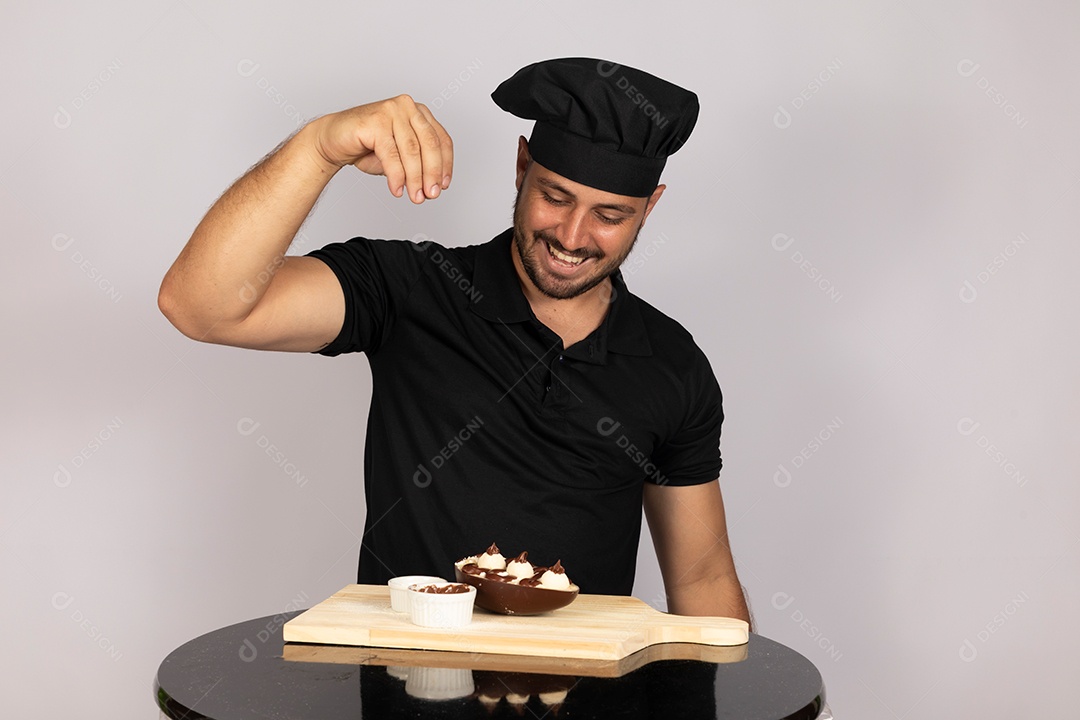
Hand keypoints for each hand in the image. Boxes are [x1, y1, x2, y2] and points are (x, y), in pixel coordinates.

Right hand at [311, 95, 453, 203]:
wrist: (333, 141)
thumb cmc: (366, 147)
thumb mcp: (400, 159)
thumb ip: (417, 166)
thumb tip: (434, 186)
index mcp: (418, 113)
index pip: (441, 140)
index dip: (445, 165)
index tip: (443, 186)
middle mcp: (407, 107)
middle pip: (429, 144)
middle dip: (432, 173)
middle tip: (431, 194)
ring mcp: (391, 110)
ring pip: (411, 151)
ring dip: (415, 178)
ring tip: (415, 196)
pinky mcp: (376, 120)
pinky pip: (391, 154)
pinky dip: (396, 176)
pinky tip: (397, 190)